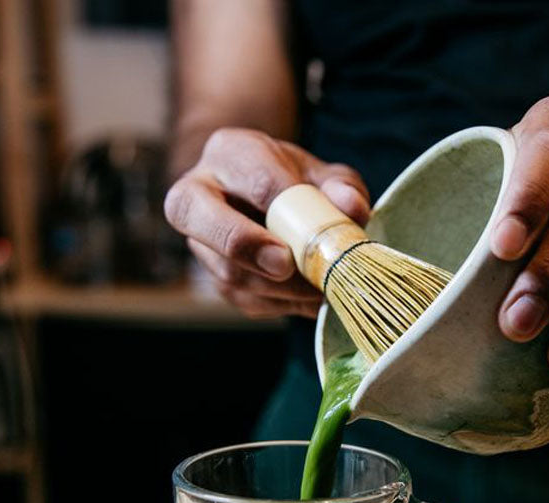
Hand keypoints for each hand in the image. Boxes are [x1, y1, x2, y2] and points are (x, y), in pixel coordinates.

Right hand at [165, 129, 369, 318]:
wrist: (275, 205)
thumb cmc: (300, 185)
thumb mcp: (327, 176)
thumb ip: (342, 188)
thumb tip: (352, 208)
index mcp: (230, 153)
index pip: (252, 178)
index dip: (283, 205)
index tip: (311, 229)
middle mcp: (198, 193)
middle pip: (196, 216)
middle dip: (245, 243)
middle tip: (285, 265)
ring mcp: (200, 242)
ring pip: (228, 271)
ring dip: (281, 287)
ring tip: (323, 286)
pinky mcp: (216, 281)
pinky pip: (248, 300)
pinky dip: (286, 303)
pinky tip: (312, 296)